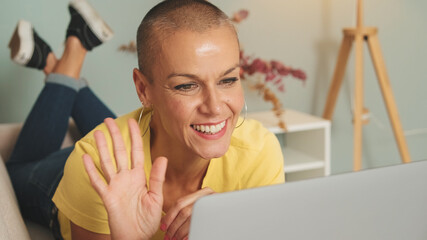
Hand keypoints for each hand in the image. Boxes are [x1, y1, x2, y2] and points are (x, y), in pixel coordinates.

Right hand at [83, 118, 166, 239]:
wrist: (137, 237)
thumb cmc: (147, 221)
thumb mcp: (156, 198)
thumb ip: (157, 178)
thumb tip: (163, 158)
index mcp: (139, 177)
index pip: (136, 151)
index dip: (135, 136)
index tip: (134, 122)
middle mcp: (125, 178)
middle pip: (119, 152)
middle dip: (115, 135)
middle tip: (108, 120)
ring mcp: (115, 186)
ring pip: (107, 162)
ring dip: (102, 147)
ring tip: (98, 132)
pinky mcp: (107, 196)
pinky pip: (97, 181)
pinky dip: (91, 170)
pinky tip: (86, 157)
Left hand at [161, 187, 214, 239]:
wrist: (238, 219)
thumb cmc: (214, 215)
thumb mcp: (202, 206)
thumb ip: (188, 207)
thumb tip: (166, 220)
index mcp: (203, 192)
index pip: (180, 203)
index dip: (169, 216)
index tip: (163, 226)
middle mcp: (209, 197)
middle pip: (184, 212)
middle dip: (173, 226)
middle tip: (168, 236)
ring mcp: (214, 206)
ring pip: (191, 220)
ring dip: (180, 232)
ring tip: (175, 239)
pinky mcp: (218, 216)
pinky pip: (199, 226)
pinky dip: (190, 234)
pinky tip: (184, 239)